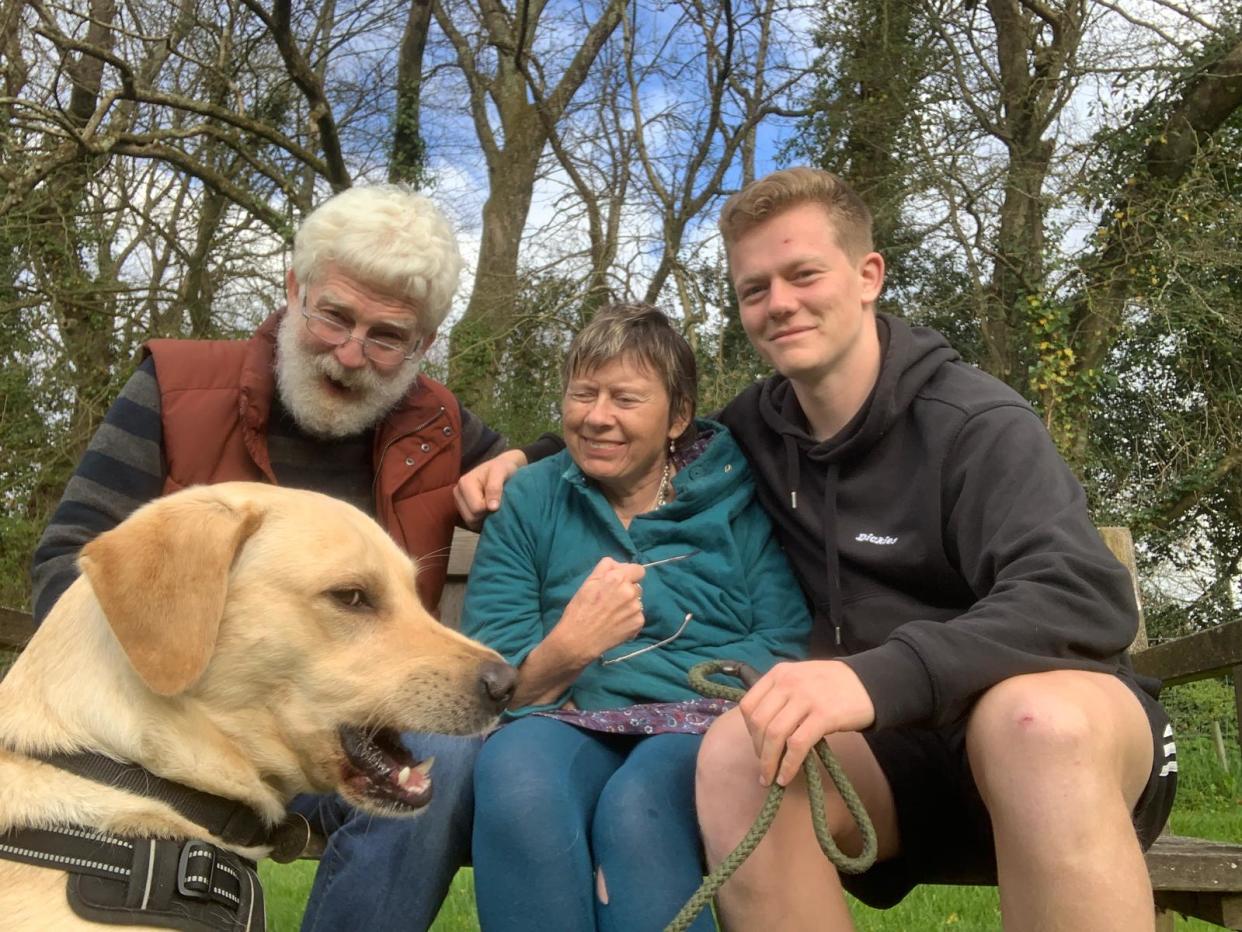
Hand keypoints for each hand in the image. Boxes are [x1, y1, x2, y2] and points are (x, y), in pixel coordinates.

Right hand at [454, 449, 526, 529]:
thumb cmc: (502, 468)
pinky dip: (482, 520)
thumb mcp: (501, 472)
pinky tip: (489, 510)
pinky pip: (472, 523)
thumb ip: (495, 488)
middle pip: (471, 517)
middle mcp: (458, 493)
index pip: (476, 509)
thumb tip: (492, 508)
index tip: (499, 499)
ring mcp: (459, 501)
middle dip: (487, 514)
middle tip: (497, 503)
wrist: (502, 467)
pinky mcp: (463, 508)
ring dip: (485, 518)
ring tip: (493, 505)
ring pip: (471, 522)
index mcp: (464, 483)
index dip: (491, 508)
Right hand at [548, 558, 646, 663]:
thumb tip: (620, 565)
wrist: (578, 639)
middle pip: (637, 586)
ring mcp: (636, 608)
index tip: (622, 582)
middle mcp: (630, 591)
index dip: (630, 575)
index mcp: (617, 578)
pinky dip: (630, 620)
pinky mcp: (638, 623)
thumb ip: (606, 567)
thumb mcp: (588, 582)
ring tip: (612, 615)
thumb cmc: (579, 609)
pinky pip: (638, 617)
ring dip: (629, 606)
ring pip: (637, 602)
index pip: (638, 570)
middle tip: (611, 602)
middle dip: (627, 591)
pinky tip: (617, 625)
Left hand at [738, 660, 875, 786]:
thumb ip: (781, 696)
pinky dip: (788, 765)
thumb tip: (762, 731)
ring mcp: (806, 698)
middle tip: (765, 766)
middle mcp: (788, 683)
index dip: (748, 730)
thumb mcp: (800, 678)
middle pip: (759, 722)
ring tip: (770, 778)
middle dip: (758, 750)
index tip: (757, 745)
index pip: (748, 705)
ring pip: (774, 734)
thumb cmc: (833, 685)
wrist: (870, 682)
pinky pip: (797, 745)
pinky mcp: (824, 715)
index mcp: (779, 673)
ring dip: (769, 762)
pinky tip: (786, 777)